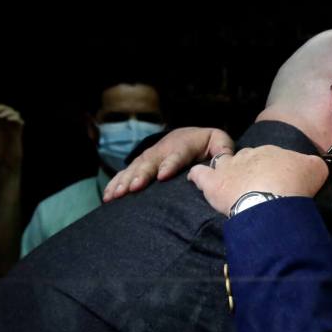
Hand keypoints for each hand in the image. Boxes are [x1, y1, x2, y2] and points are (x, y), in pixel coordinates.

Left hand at [0, 103, 23, 172]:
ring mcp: (13, 126)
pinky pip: (19, 120)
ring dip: (7, 111)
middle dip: (0, 107)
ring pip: (13, 112)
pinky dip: (14, 117)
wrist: (5, 161)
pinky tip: (7, 119)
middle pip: (5, 109)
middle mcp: (7, 124)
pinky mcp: (19, 130)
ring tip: (0, 114)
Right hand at [103, 126, 233, 201]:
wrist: (189, 135)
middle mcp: (162, 150)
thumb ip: (223, 150)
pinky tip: (107, 196)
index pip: (176, 155)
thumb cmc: (206, 144)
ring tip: (116, 195)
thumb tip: (223, 162)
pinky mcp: (140, 165)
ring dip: (125, 181)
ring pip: (135, 168)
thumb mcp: (218, 141)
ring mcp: (149, 157)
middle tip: (134, 187)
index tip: (163, 176)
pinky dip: (115, 183)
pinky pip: (125, 173)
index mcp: (182, 144)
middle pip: (150, 162)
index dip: (169, 164)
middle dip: (141, 174)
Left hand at [186, 146, 328, 215]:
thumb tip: (314, 165)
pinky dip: (197, 176)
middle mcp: (249, 155)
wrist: (275, 198)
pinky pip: (199, 174)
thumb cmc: (296, 185)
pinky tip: (197, 179)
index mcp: (272, 151)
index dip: (273, 170)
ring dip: (225, 171)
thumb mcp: (315, 169)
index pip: (270, 157)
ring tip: (229, 184)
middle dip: (250, 170)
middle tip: (257, 187)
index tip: (277, 182)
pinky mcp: (214, 184)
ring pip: (222, 163)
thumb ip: (312, 165)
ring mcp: (229, 168)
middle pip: (247, 159)